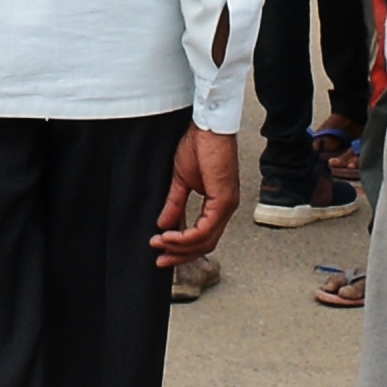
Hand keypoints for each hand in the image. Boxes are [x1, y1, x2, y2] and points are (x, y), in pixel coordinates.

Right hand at [153, 125, 239, 264]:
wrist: (209, 126)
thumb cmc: (198, 145)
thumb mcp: (181, 179)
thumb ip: (175, 203)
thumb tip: (164, 224)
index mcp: (218, 204)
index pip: (203, 236)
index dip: (182, 248)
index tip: (161, 251)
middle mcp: (225, 209)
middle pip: (206, 245)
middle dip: (181, 255)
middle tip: (160, 260)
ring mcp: (227, 206)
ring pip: (206, 241)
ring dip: (180, 247)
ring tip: (160, 243)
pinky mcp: (224, 200)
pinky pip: (206, 229)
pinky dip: (186, 236)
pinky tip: (170, 235)